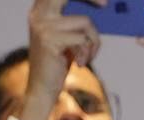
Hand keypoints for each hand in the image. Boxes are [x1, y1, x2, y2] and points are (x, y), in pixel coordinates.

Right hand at [21, 0, 103, 119]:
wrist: (43, 87)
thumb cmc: (58, 62)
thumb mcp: (66, 37)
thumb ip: (74, 22)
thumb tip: (100, 7)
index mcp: (39, 11)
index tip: (102, 1)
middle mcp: (38, 15)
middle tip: (105, 4)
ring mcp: (42, 26)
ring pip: (85, 23)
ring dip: (93, 42)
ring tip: (85, 56)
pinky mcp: (50, 40)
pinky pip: (83, 40)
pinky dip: (88, 53)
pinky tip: (79, 63)